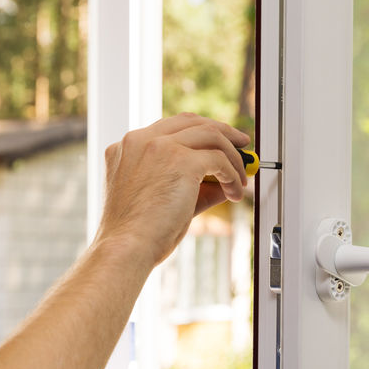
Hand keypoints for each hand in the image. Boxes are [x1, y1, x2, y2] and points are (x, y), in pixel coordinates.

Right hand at [95, 113, 249, 266]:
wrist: (126, 247)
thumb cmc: (137, 232)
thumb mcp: (160, 198)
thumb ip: (190, 185)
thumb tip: (224, 182)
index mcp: (128, 147)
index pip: (171, 127)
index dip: (198, 132)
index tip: (216, 142)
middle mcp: (141, 140)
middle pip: (192, 121)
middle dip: (222, 132)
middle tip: (240, 145)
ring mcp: (160, 147)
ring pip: (211, 135)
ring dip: (233, 156)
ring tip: (241, 177)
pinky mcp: (181, 160)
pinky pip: (219, 159)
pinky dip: (233, 175)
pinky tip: (235, 192)